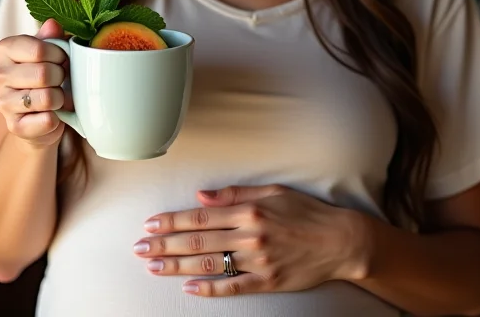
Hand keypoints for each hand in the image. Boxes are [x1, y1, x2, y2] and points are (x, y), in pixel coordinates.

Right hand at [0, 18, 69, 147]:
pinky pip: (47, 121)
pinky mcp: (14, 126)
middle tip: (61, 80)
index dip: (59, 55)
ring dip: (60, 98)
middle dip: (61, 77)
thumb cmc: (47, 76)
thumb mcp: (51, 52)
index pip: (39, 49)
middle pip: (44, 74)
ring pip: (48, 98)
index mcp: (5, 49)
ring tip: (56, 97)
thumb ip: (52, 37)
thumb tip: (52, 24)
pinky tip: (52, 114)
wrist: (40, 115)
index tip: (61, 59)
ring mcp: (3, 102)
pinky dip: (57, 118)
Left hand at [133, 184, 367, 296]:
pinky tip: (188, 287)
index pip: (200, 216)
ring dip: (177, 266)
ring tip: (153, 267)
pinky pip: (232, 286)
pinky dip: (209, 288)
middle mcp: (250, 235)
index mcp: (249, 210)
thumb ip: (235, 193)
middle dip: (165, 245)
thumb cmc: (306, 211)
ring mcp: (258, 261)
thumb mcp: (273, 191)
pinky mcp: (267, 282)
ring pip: (209, 264)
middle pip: (198, 241)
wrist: (340, 241)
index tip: (150, 224)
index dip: (172, 221)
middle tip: (140, 248)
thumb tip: (202, 194)